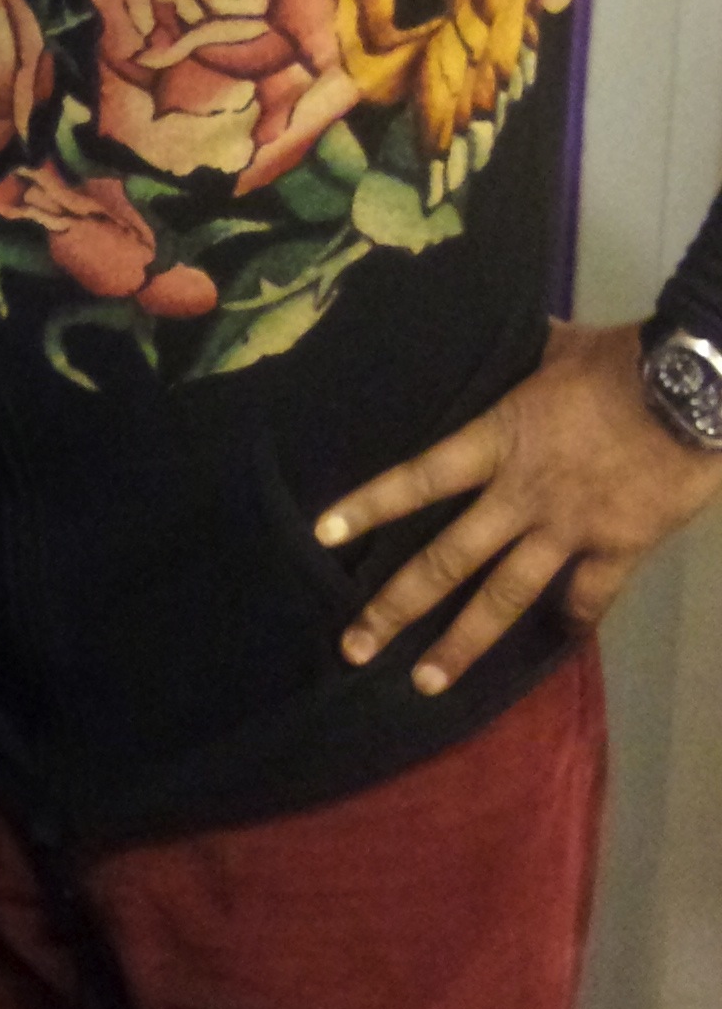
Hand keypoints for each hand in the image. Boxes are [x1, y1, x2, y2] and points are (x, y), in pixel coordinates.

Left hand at [315, 318, 721, 692]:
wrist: (700, 388)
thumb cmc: (624, 360)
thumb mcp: (556, 346)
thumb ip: (517, 353)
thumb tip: (490, 326)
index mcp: (500, 441)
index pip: (419, 477)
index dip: (370, 505)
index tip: (324, 535)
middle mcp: (523, 495)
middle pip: (447, 560)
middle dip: (396, 607)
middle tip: (356, 647)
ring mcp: (569, 529)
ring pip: (504, 597)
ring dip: (462, 643)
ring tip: (426, 682)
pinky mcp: (619, 549)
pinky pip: (588, 599)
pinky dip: (569, 625)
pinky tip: (552, 648)